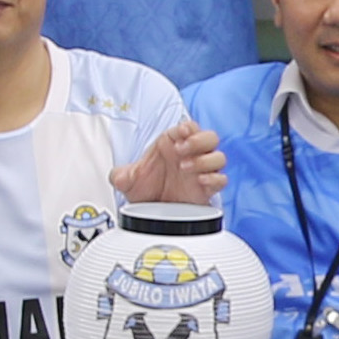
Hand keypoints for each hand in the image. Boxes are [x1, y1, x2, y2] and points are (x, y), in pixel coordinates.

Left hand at [110, 117, 227, 206]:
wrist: (152, 212)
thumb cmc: (145, 190)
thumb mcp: (128, 180)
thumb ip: (121, 175)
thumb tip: (118, 178)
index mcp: (174, 144)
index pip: (190, 127)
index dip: (189, 127)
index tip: (180, 133)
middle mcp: (191, 155)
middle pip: (211, 137)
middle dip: (199, 141)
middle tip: (181, 151)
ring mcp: (201, 171)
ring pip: (219, 157)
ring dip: (205, 160)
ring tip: (185, 168)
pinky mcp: (208, 189)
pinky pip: (221, 180)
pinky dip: (214, 179)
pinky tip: (199, 182)